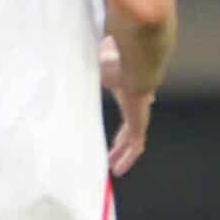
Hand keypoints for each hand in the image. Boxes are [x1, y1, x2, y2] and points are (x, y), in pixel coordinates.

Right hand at [99, 36, 153, 176]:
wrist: (136, 63)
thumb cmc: (117, 58)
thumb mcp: (98, 59)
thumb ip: (94, 59)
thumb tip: (80, 49)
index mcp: (128, 87)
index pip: (130, 103)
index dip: (128, 114)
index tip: (123, 125)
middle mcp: (137, 102)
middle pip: (132, 125)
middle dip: (123, 140)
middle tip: (114, 151)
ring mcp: (140, 115)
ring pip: (134, 139)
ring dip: (124, 154)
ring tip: (114, 168)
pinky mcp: (139, 123)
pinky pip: (135, 146)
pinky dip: (128, 159)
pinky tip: (119, 170)